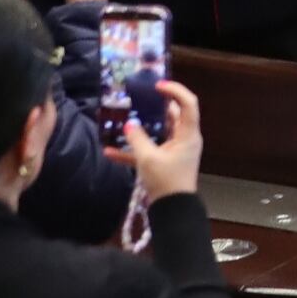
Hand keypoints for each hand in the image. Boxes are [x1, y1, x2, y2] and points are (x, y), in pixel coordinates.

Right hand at [110, 80, 205, 200]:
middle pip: (172, 116)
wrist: (172, 212)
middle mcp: (184, 139)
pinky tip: (109, 152)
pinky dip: (132, 151)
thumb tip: (129, 125)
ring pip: (158, 133)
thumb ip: (138, 139)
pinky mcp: (163, 163)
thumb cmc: (166, 182)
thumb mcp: (148, 159)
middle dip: (155, 106)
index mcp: (187, 134)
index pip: (187, 104)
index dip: (175, 91)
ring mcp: (174, 151)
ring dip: (141, 128)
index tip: (158, 85)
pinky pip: (148, 152)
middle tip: (138, 98)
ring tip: (124, 118)